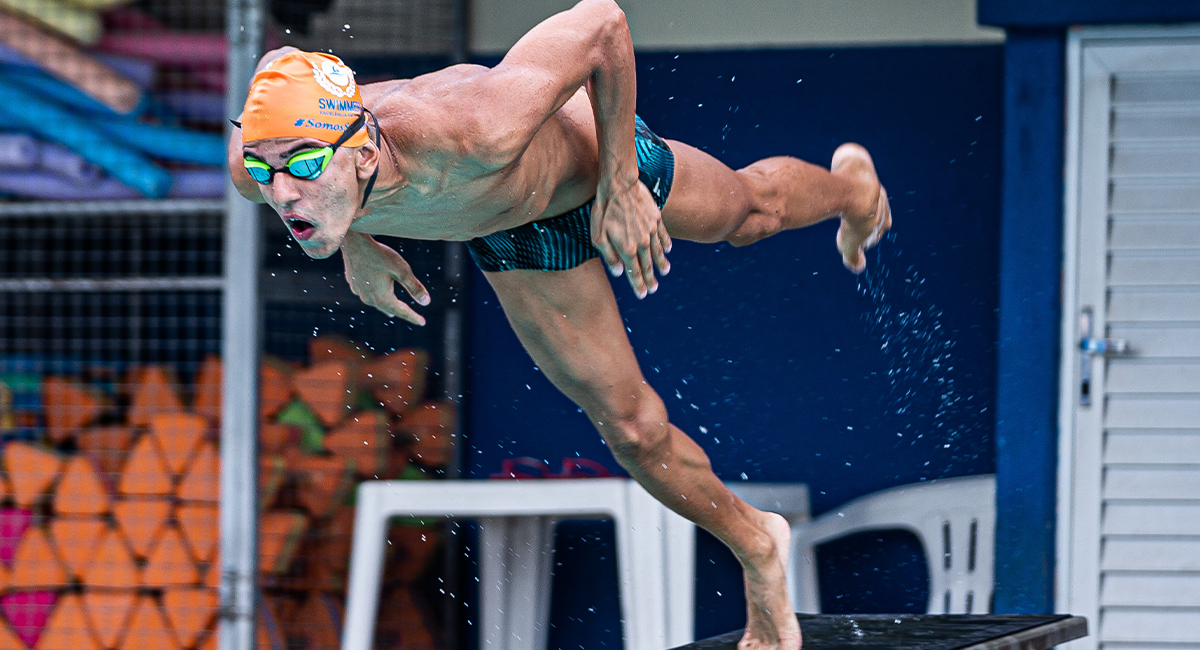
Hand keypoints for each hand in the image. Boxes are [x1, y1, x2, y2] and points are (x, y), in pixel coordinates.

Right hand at [341, 231, 430, 324]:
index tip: (423, 322)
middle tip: (411, 317)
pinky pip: (366, 292)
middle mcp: (369, 299)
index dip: (413, 317)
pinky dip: (374, 294)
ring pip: (376, 302)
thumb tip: (426, 302)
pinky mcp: (353, 282)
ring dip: (386, 306)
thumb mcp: (402, 270)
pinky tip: (374, 292)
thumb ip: (414, 287)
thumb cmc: (380, 255)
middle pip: (388, 309)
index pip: (402, 312)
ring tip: (391, 312)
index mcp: (382, 298)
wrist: (353, 242)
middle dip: (400, 313)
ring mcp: (359, 291)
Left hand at [591, 177, 670, 297]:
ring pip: (658, 252)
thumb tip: (619, 273)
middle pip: (648, 265)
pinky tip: (668, 250)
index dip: (638, 285)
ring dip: (661, 264)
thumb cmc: (604, 210)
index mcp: (627, 249)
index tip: (642, 295)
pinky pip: (663, 235)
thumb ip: (609, 256)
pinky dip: (666, 244)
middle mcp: (642, 242)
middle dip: (650, 279)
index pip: (634, 272)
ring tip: (664, 272)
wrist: (619, 185)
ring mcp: (651, 230)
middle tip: (653, 289)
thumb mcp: (598, 235)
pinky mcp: (656, 218)